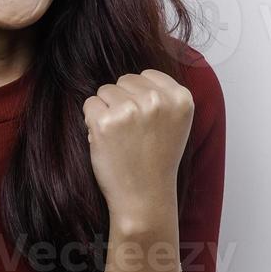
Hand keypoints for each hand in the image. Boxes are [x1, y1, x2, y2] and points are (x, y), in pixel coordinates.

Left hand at [82, 69, 193, 223]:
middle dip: (123, 101)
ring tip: (121, 137)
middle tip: (132, 133)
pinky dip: (92, 120)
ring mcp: (131, 110)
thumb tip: (137, 74)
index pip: (147, 75)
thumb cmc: (156, 160)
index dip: (140, 97)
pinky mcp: (105, 122)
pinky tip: (107, 140)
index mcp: (181, 98)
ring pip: (106, 90)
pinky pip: (90, 104)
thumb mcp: (175, 122)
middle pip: (125, 80)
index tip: (147, 122)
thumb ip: (163, 95)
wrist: (144, 197)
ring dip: (107, 110)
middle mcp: (158, 100)